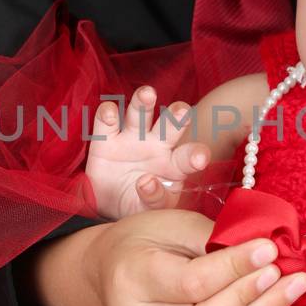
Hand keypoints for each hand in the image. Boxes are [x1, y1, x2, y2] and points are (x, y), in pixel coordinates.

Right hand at [86, 86, 208, 218]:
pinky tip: (110, 114)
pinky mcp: (106, 138)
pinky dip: (107, 114)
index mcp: (174, 164)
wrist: (107, 205)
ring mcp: (132, 138)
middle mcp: (156, 144)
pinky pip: (107, 121)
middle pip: (169, 125)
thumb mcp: (150, 211)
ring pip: (139, 114)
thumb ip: (155, 199)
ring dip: (143, 102)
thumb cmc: (138, 204)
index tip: (199, 159)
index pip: (188, 156)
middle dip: (176, 116)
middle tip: (181, 111)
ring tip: (147, 94)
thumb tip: (146, 182)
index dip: (195, 155)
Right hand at [89, 209, 305, 305]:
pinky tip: (274, 297)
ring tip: (294, 284)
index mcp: (131, 278)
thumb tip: (263, 250)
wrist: (108, 272)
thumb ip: (213, 238)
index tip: (269, 248)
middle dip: (247, 298)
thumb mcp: (171, 223)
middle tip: (282, 270)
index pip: (191, 282)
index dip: (235, 267)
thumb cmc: (142, 240)